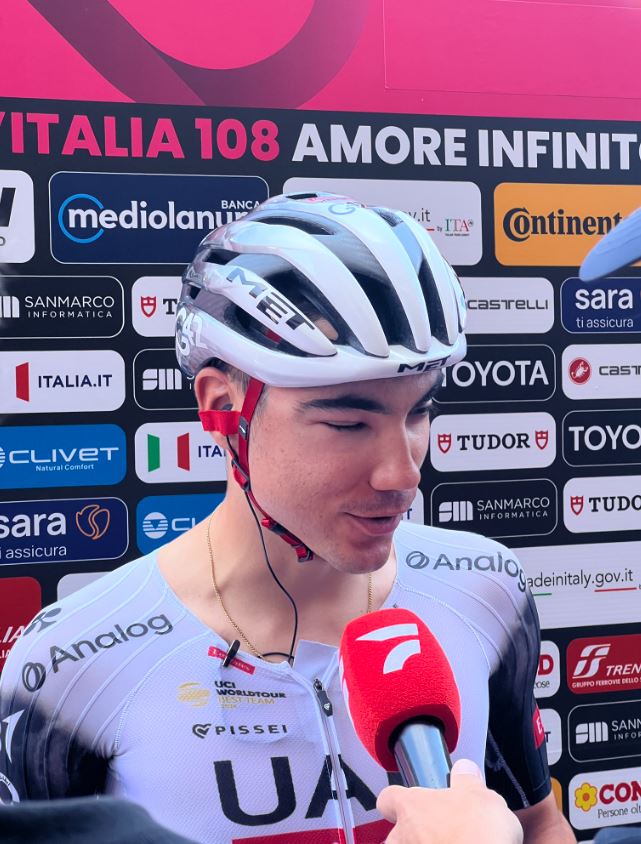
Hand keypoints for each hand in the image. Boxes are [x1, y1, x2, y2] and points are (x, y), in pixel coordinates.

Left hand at [377, 758, 523, 843]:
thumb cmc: (476, 833)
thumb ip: (467, 781)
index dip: (399, 800)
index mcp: (411, 806)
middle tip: (441, 833)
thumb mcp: (480, 796)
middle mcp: (402, 836)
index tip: (413, 801)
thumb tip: (465, 769)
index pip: (388, 798)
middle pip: (396, 832)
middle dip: (414, 834)